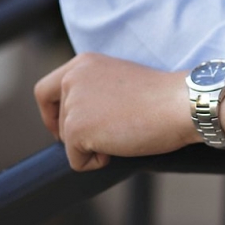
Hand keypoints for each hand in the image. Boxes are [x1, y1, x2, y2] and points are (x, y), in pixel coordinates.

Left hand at [34, 52, 200, 170]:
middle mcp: (72, 79)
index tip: (66, 127)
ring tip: (123, 133)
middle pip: (55, 118)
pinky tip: (121, 145)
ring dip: (92, 146)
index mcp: (83, 63)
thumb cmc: (160, 95)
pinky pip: (76, 161)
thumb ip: (95, 89)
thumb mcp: (118, 80)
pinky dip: (96, 162)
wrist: (179, 103)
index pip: (45, 90)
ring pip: (67, 141)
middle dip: (74, 134)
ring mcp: (73, 103)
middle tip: (101, 139)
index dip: (51, 113)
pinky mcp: (76, 129)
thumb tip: (81, 116)